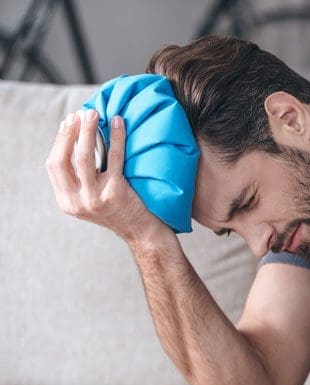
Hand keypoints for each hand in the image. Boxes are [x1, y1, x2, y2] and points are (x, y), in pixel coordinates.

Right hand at [44, 109, 169, 243]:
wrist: (142, 231)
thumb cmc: (119, 209)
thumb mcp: (90, 198)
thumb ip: (80, 178)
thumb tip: (76, 138)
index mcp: (67, 201)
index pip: (53, 166)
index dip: (59, 142)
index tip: (66, 123)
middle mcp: (76, 202)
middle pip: (63, 159)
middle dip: (69, 133)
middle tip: (79, 113)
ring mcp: (94, 198)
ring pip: (83, 157)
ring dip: (87, 131)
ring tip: (93, 113)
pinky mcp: (115, 193)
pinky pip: (114, 158)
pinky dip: (116, 137)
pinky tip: (117, 123)